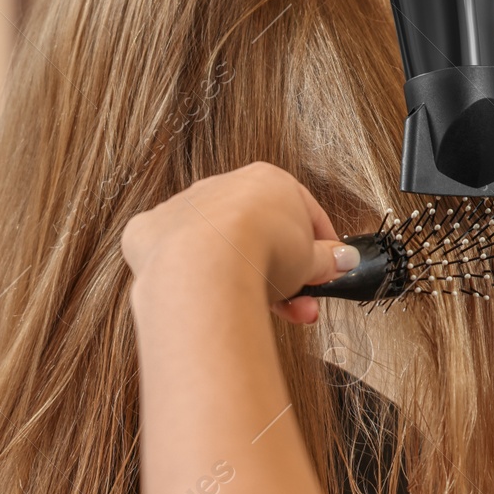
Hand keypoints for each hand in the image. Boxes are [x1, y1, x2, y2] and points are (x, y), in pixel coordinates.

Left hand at [121, 162, 357, 323]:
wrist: (206, 266)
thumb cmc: (264, 252)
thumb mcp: (313, 260)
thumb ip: (328, 258)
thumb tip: (343, 260)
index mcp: (266, 180)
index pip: (301, 212)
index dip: (318, 247)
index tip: (326, 273)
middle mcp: (221, 186)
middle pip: (259, 233)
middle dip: (284, 275)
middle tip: (301, 307)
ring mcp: (183, 208)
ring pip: (218, 247)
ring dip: (245, 278)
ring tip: (266, 313)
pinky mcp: (150, 233)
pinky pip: (174, 255)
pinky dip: (191, 276)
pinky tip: (207, 295)